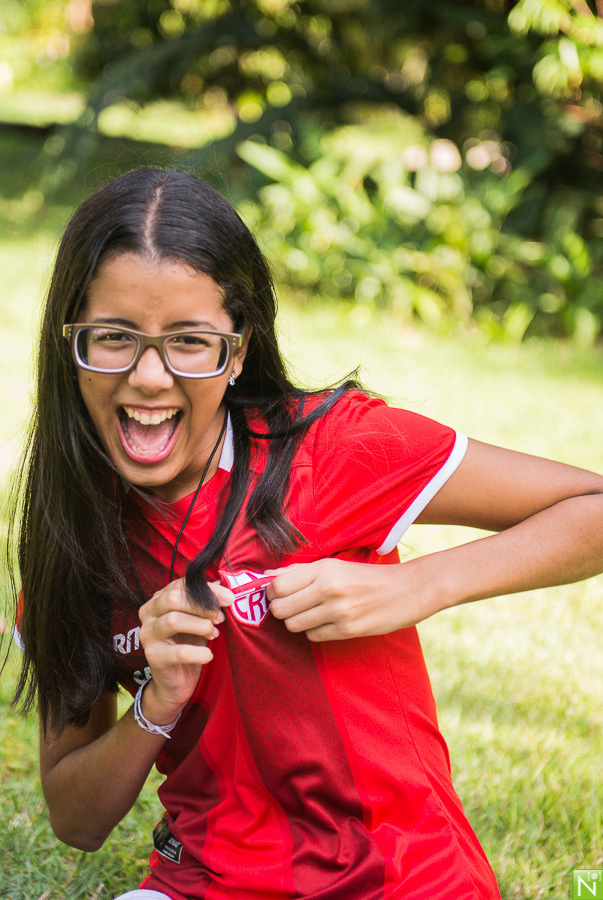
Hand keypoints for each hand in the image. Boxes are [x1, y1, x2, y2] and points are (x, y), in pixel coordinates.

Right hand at [138, 578, 233, 722]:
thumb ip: (209, 604)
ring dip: (201, 626)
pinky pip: (179, 652)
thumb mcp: (200, 620)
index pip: (182, 585)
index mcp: (159, 599)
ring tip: (213, 634)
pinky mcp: (153, 657)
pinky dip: (199, 653)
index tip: (229, 599)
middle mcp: (148, 613)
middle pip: (173, 598)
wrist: (177, 681)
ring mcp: (148, 635)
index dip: (208, 590)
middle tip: (220, 618)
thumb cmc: (189, 644)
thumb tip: (228, 593)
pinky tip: (208, 655)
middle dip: (202, 606)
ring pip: (173, 620)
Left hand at [266, 558, 434, 641]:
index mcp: (323, 568)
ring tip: (310, 615)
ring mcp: (338, 610)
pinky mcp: (347, 630)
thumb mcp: (334, 566)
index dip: (272, 593)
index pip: (278, 585)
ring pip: (293, 625)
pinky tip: (327, 623)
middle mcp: (328, 588)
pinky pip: (313, 637)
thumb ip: (299, 571)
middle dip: (280, 610)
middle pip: (281, 608)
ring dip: (297, 622)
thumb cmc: (366, 577)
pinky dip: (315, 632)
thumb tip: (267, 576)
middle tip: (291, 607)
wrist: (405, 591)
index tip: (278, 594)